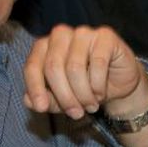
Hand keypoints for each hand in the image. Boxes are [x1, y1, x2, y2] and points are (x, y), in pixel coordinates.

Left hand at [23, 24, 147, 120]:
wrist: (118, 84)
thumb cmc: (86, 87)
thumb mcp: (63, 98)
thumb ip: (46, 98)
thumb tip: (29, 101)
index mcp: (45, 46)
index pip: (32, 65)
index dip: (35, 88)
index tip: (41, 108)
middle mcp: (61, 34)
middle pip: (53, 67)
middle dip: (64, 96)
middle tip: (75, 113)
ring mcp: (83, 32)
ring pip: (75, 67)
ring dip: (83, 94)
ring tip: (90, 106)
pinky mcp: (105, 36)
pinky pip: (98, 63)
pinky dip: (98, 85)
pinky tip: (100, 93)